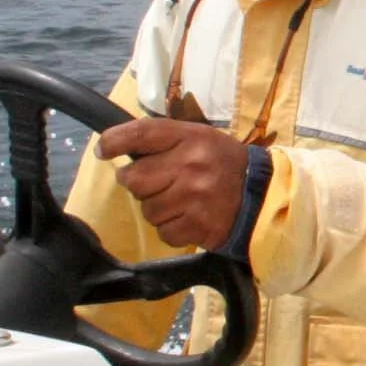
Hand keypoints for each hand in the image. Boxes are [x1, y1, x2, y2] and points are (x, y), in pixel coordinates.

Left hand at [97, 117, 249, 250]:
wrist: (261, 196)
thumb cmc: (223, 163)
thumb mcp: (199, 138)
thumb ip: (162, 140)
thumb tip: (113, 146)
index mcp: (190, 138)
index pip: (141, 133)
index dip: (114, 141)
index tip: (103, 150)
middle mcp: (190, 165)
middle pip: (134, 178)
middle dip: (137, 183)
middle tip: (154, 183)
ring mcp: (194, 197)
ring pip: (147, 209)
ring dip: (157, 208)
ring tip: (178, 202)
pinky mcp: (198, 226)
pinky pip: (163, 232)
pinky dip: (171, 229)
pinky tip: (187, 218)